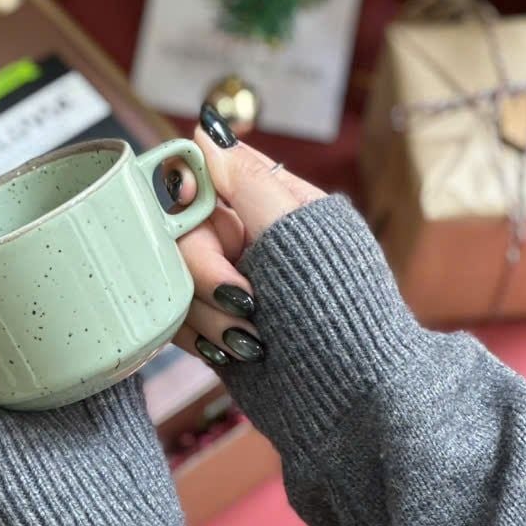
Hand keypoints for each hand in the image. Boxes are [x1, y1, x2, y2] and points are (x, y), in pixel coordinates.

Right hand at [166, 107, 325, 367]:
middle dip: (207, 272)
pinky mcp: (213, 329)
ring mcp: (227, 288)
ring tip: (252, 341)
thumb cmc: (339, 308)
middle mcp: (245, 243)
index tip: (190, 206)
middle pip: (182, 235)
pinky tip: (230, 353)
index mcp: (270, 208)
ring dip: (207, 314)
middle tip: (246, 301)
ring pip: (175, 280)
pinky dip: (197, 338)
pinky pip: (175, 319)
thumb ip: (246, 179)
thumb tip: (205, 130)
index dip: (189, 195)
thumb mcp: (295, 230)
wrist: (350, 396)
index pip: (205, 180)